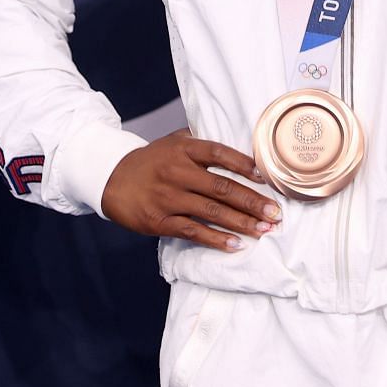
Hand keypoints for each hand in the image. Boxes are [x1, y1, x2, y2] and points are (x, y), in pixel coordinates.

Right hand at [99, 128, 283, 250]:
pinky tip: (236, 244)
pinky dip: (216, 239)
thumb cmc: (150, 160)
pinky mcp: (159, 221)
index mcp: (183, 149)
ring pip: (211, 211)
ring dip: (241, 222)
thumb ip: (200, 143)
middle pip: (221, 187)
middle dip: (252, 201)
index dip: (244, 165)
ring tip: (263, 230)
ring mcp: (168, 198)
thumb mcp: (173, 142)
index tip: (266, 177)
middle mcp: (177, 172)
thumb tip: (237, 149)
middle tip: (275, 213)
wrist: (111, 178)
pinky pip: (193, 231)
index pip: (219, 154)